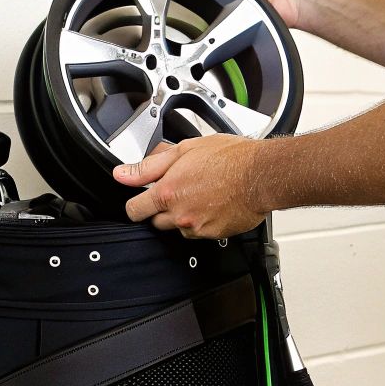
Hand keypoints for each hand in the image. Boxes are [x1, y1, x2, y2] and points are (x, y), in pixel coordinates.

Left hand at [115, 135, 268, 238]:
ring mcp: (196, 228)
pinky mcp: (213, 236)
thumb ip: (149, 166)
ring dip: (183, 215)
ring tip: (201, 194)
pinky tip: (213, 204)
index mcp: (168, 192)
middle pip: (155, 222)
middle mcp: (179, 215)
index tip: (141, 199)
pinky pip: (199, 233)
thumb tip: (123, 173)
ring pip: (178, 228)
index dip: (136, 204)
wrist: (262, 175)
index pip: (134, 210)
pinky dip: (202, 221)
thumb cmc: (230, 159)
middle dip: (161, 209)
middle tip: (179, 190)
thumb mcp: (185, 150)